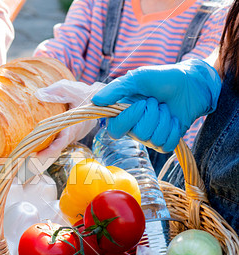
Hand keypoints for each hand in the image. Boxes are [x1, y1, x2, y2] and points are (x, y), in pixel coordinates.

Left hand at [27, 80, 101, 173]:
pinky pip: (62, 140)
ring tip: (31, 147)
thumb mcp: (69, 88)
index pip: (62, 142)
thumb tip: (38, 94)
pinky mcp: (74, 134)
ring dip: (47, 147)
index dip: (49, 151)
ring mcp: (75, 135)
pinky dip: (52, 141)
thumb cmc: (83, 93)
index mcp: (75, 124)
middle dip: (44, 151)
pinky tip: (41, 139)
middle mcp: (76, 133)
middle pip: (58, 147)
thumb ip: (55, 91)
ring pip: (60, 145)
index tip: (37, 154)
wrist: (98, 97)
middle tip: (28, 152)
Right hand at [92, 59, 221, 151]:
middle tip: (156, 101)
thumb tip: (95, 101)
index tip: (141, 103)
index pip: (115, 130)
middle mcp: (133, 128)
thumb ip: (115, 89)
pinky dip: (173, 130)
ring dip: (164, 120)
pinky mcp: (165, 142)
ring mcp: (149, 136)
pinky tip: (174, 119)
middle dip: (152, 115)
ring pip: (153, 139)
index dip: (129, 119)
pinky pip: (166, 145)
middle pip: (139, 134)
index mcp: (122, 114)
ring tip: (166, 108)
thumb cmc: (162, 79)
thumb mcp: (136, 78)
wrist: (191, 83)